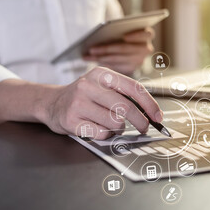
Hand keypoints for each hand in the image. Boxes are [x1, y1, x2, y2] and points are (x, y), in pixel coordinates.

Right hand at [42, 67, 161, 139]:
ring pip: (115, 122)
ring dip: (119, 128)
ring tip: (110, 123)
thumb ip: (125, 95)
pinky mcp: (71, 120)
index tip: (158, 117)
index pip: (133, 88)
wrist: (52, 103)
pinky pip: (101, 133)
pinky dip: (105, 135)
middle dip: (141, 122)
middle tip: (144, 128)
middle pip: (126, 107)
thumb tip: (151, 113)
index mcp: (102, 74)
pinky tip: (96, 127)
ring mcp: (78, 102)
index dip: (149, 104)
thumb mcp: (103, 86)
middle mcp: (89, 85)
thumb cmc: (85, 96)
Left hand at [84, 27, 154, 74]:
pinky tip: (92, 59)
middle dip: (107, 48)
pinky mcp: (132, 68)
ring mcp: (140, 60)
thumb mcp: (122, 28)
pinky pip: (117, 66)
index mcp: (147, 34)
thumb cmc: (122, 31)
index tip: (124, 36)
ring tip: (88, 55)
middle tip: (91, 48)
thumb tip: (100, 32)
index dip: (136, 36)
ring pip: (119, 59)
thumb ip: (117, 28)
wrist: (126, 45)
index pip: (147, 34)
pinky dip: (103, 62)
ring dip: (102, 57)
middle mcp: (146, 48)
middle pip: (127, 49)